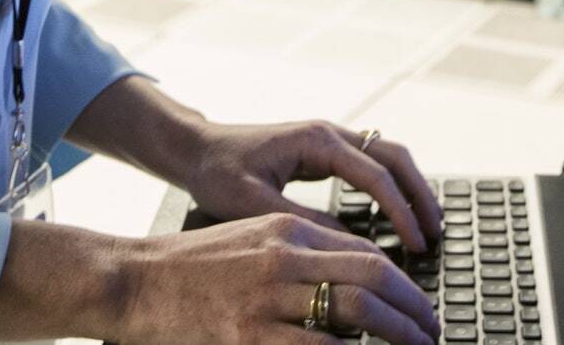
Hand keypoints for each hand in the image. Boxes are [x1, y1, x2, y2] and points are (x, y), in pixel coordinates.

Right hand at [118, 211, 440, 344]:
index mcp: (286, 228)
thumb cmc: (190, 265)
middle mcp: (283, 257)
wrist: (131, 280)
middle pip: (374, 279)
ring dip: (396, 337)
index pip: (366, 253)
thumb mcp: (251, 238)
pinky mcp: (248, 337)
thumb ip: (301, 252)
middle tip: (431, 333)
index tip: (421, 307)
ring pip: (355, 314)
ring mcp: (266, 299)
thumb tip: (355, 278)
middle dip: (414, 310)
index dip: (405, 283)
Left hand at [184, 119, 444, 254]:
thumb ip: (301, 221)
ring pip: (387, 156)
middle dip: (419, 193)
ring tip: (428, 225)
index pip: (374, 174)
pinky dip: (393, 185)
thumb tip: (348, 244)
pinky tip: (399, 212)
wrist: (196, 149)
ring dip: (411, 187)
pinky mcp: (324, 152)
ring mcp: (328, 140)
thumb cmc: (217, 172)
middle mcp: (328, 134)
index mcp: (316, 140)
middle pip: (393, 156)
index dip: (400, 211)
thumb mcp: (253, 203)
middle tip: (436, 233)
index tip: (416, 244)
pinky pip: (371, 164)